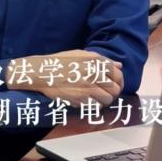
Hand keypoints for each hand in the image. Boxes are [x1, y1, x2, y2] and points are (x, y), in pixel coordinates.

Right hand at [7, 49, 123, 106]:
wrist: (42, 73)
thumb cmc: (61, 62)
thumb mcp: (81, 55)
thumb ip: (102, 60)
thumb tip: (119, 65)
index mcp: (94, 61)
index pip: (117, 74)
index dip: (119, 81)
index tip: (116, 84)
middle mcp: (93, 73)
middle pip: (115, 89)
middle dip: (114, 92)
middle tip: (109, 93)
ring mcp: (87, 87)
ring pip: (108, 100)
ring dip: (105, 100)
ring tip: (99, 98)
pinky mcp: (80, 98)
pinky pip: (96, 106)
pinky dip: (95, 106)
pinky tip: (89, 101)